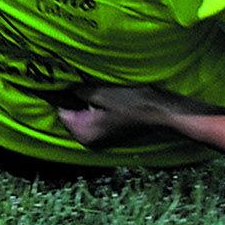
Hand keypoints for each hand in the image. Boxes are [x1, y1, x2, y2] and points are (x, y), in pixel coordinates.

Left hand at [56, 81, 177, 147]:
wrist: (162, 111)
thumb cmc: (134, 103)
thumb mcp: (102, 92)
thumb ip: (78, 90)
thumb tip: (63, 85)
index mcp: (83, 133)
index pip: (62, 110)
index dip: (67, 94)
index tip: (76, 83)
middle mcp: (89, 141)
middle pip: (72, 113)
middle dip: (80, 100)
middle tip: (95, 88)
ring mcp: (99, 139)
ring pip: (84, 114)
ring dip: (91, 102)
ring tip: (106, 94)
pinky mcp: (109, 134)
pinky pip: (95, 118)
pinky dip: (100, 108)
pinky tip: (113, 101)